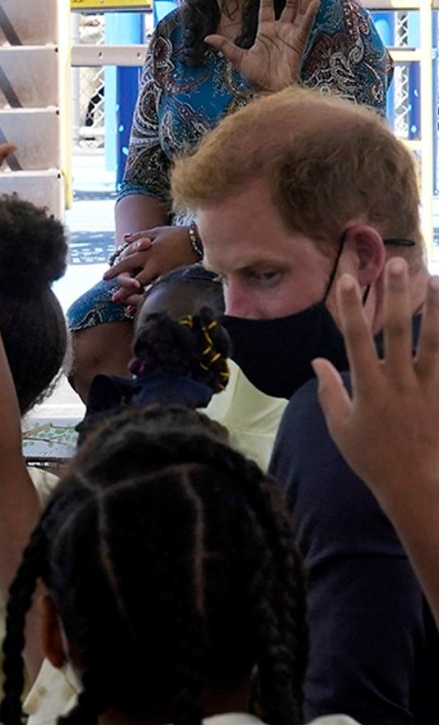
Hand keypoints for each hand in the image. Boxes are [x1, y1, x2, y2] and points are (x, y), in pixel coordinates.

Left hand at [102, 224, 199, 304]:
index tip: (104, 278)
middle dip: (123, 289)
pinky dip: (153, 297)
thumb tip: (125, 238)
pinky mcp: (175, 276)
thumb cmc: (178, 234)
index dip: (115, 270)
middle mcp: (153, 263)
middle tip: (113, 299)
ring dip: (135, 297)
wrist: (201, 240)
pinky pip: (161, 289)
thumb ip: (140, 235)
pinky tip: (148, 306)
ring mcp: (165, 271)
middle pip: (134, 278)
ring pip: (147, 286)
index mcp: (147, 251)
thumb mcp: (158, 231)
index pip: (127, 262)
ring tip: (127, 308)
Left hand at [204, 0, 319, 92]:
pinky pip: (305, 24)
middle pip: (289, 3)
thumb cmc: (256, 76)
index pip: (268, 5)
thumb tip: (206, 37)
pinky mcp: (299, 41)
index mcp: (265, 30)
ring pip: (301, 9)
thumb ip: (225, 45)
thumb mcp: (237, 58)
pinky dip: (310, 13)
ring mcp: (291, 34)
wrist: (269, 89)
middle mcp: (280, 29)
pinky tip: (315, 1)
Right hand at [315, 259, 437, 496]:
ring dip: (433, 308)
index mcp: (369, 388)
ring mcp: (425, 387)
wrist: (414, 484)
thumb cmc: (371, 457)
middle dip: (396, 295)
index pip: (356, 339)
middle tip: (397, 264)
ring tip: (434, 279)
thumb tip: (319, 361)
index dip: (351, 308)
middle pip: (397, 330)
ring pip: (431, 340)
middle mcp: (399, 382)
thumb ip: (330, 391)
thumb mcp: (340, 426)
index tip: (348, 280)